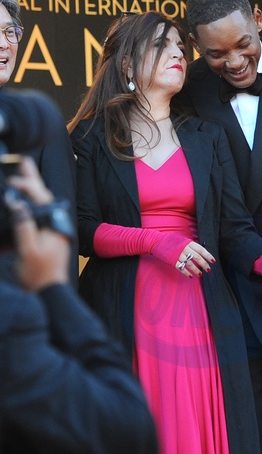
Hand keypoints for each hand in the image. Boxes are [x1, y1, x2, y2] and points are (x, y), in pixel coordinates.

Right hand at [5, 157, 69, 290]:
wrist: (49, 292)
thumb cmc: (38, 274)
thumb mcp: (27, 249)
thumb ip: (23, 225)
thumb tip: (16, 203)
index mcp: (55, 225)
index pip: (41, 198)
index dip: (26, 185)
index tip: (12, 181)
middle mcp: (57, 224)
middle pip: (44, 196)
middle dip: (32, 179)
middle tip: (23, 161)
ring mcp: (54, 230)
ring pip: (43, 204)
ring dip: (32, 190)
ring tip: (23, 173)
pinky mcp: (49, 236)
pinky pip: (41, 214)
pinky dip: (32, 204)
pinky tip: (25, 200)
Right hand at [175, 241, 215, 277]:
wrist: (160, 241)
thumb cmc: (175, 242)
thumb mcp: (185, 241)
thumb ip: (193, 247)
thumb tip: (202, 254)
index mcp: (189, 243)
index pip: (201, 250)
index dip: (208, 255)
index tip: (213, 261)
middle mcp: (185, 249)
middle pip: (197, 257)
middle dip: (204, 264)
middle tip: (209, 270)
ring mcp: (178, 255)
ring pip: (190, 264)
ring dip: (196, 270)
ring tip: (200, 274)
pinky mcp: (172, 260)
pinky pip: (181, 268)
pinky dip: (186, 273)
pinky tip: (190, 276)